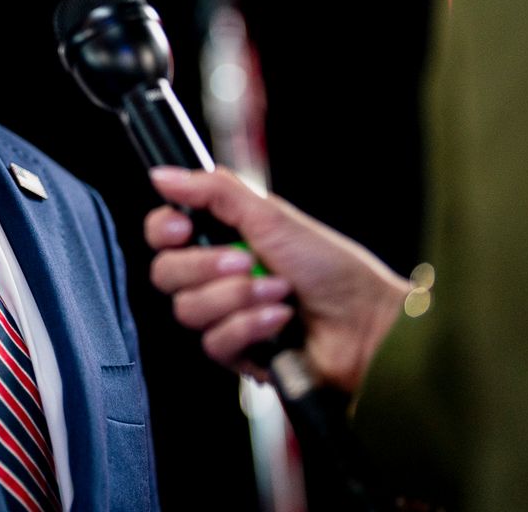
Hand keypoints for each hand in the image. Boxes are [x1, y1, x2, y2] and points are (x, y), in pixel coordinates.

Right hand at [144, 166, 408, 392]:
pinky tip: (280, 320)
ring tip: (279, 292)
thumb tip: (162, 175)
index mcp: (221, 239)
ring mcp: (224, 317)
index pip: (162, 235)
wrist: (365, 322)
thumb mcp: (272, 216)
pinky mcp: (236, 353)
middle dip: (207, 267)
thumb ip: (214, 191)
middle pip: (166, 274)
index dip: (164, 231)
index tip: (184, 228)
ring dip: (237, 299)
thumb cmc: (331, 268)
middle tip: (246, 260)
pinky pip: (215, 342)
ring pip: (188, 310)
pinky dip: (250, 326)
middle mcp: (216, 279)